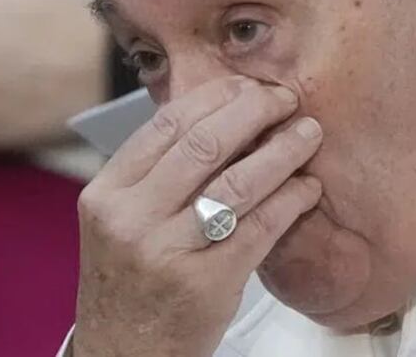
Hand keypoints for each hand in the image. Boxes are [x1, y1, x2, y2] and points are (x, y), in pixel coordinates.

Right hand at [73, 77, 322, 356]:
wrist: (123, 355)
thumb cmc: (130, 283)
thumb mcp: (121, 221)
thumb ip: (157, 173)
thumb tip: (222, 114)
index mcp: (107, 193)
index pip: (167, 124)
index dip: (217, 96)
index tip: (248, 85)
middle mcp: (132, 218)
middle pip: (205, 143)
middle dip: (254, 111)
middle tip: (285, 100)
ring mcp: (168, 251)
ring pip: (238, 182)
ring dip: (283, 150)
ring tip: (308, 133)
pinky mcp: (206, 282)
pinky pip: (260, 227)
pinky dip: (290, 200)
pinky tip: (307, 187)